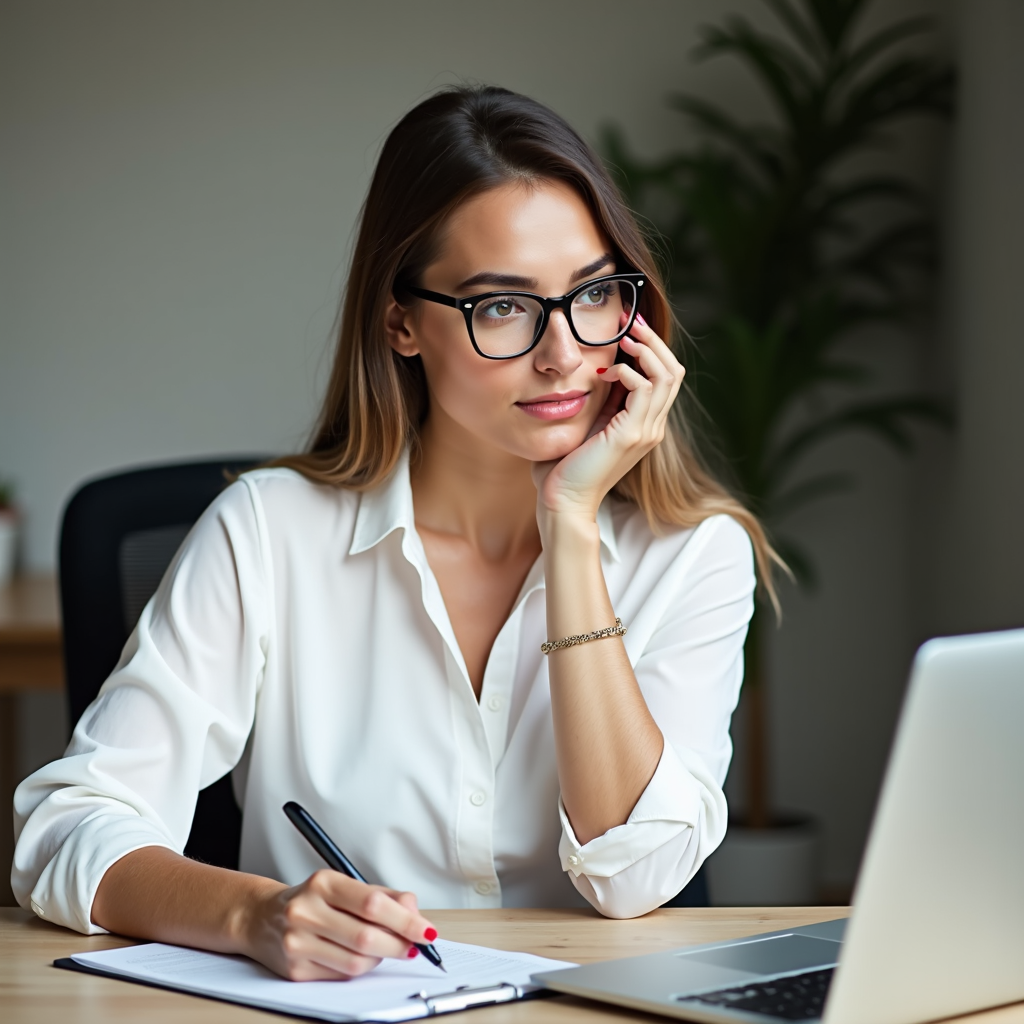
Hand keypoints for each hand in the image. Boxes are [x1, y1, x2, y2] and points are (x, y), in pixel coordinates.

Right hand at [242, 870, 438, 980]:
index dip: (405, 920)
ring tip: (387, 948)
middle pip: (367, 936)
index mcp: (323, 883)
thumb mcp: (344, 886)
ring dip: (382, 958)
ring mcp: (298, 944)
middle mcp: (307, 912)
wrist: (259, 918)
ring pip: (357, 962)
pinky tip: (362, 956)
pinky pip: (342, 976)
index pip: (372, 904)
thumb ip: (383, 896)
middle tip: (416, 945)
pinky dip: (361, 969)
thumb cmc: (311, 900)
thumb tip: (414, 911)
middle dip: (400, 944)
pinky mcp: (295, 971)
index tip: (426, 930)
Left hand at [532, 314, 684, 523]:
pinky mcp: (632, 434)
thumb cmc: (564, 468)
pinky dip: (629, 371)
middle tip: (629, 319)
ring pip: (667, 375)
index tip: (625, 326)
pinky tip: (606, 371)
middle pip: (673, 371)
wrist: (563, 501)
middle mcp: (652, 427)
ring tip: (625, 333)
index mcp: (643, 425)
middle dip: (653, 340)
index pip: (662, 377)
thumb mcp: (585, 424)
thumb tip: (593, 370)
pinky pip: (644, 388)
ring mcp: (646, 432)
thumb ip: (597, 400)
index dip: (649, 348)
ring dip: (646, 348)